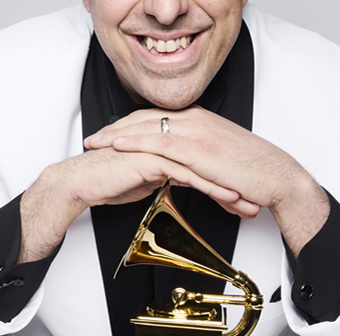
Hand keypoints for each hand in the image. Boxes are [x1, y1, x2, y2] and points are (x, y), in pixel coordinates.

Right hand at [17, 146, 239, 263]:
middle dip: (234, 179)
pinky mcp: (155, 159)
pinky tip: (229, 196)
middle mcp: (166, 139)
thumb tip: (182, 177)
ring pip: (204, 165)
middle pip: (209, 159)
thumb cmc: (109, 179)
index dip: (224, 174)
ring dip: (229, 185)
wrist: (83, 181)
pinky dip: (212, 186)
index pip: (203, 156)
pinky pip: (189, 173)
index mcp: (165, 140)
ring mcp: (161, 147)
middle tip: (255, 196)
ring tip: (249, 200)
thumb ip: (167, 171)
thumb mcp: (147, 176)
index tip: (244, 190)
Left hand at [83, 107, 329, 256]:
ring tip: (95, 142)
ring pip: (147, 126)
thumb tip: (178, 170)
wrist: (277, 177)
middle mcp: (195, 119)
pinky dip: (136, 141)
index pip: (155, 117)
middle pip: (144, 118)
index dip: (129, 125)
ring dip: (117, 134)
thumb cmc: (252, 172)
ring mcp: (196, 130)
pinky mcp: (198, 148)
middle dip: (115, 128)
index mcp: (199, 119)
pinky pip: (160, 141)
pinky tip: (118, 146)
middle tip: (93, 138)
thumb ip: (195, 159)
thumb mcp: (217, 160)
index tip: (109, 134)